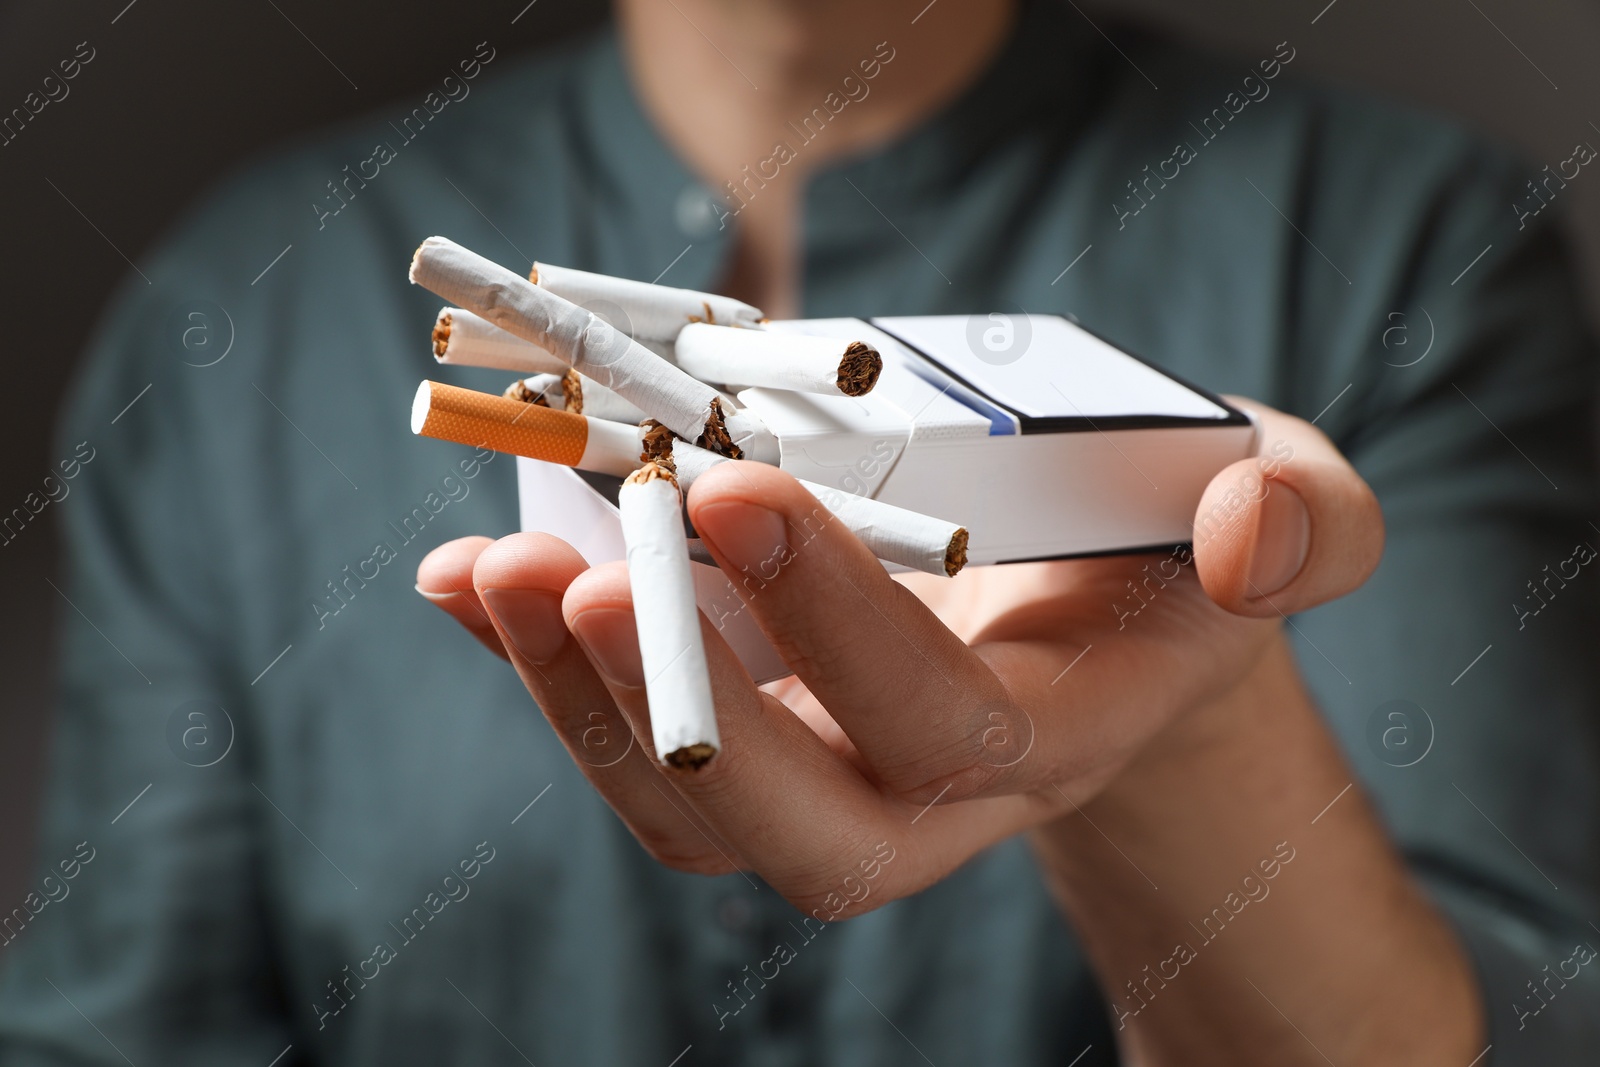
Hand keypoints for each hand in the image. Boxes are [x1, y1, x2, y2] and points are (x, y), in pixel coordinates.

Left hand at [416, 398, 1382, 916]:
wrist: (1095, 600)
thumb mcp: (1279, 496)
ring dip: (573, 697)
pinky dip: (539, 659)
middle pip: (796, 833)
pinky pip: (630, 730)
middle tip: (578, 575)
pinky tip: (473, 574)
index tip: (737, 482)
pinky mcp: (745, 726)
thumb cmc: (1172, 541)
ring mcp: (824, 772)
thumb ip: (1309, 524)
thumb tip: (1245, 537)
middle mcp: (928, 793)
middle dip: (674, 719)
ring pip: (685, 809)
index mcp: (1056, 735)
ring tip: (494, 568)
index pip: (942, 728)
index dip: (838, 627)